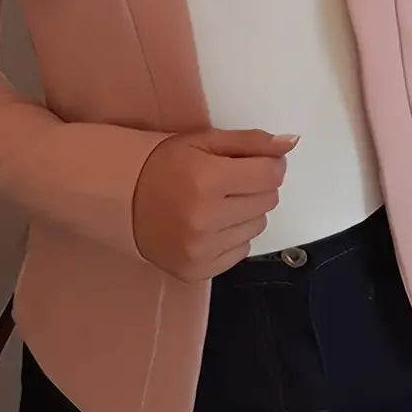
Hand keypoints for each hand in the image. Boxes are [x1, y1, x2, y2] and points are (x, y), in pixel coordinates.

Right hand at [133, 128, 297, 281]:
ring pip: (258, 226)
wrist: (119, 199)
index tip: (254, 162)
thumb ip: (251, 142)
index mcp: (207, 179)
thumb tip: (292, 143)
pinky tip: (211, 224)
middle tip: (230, 180)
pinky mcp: (198, 271)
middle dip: (256, 187)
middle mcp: (206, 219)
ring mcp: (202, 249)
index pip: (271, 175)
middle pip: (268, 201)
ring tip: (219, 202)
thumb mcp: (203, 140)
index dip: (269, 165)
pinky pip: (241, 250)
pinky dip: (233, 235)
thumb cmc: (163, 163)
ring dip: (246, 211)